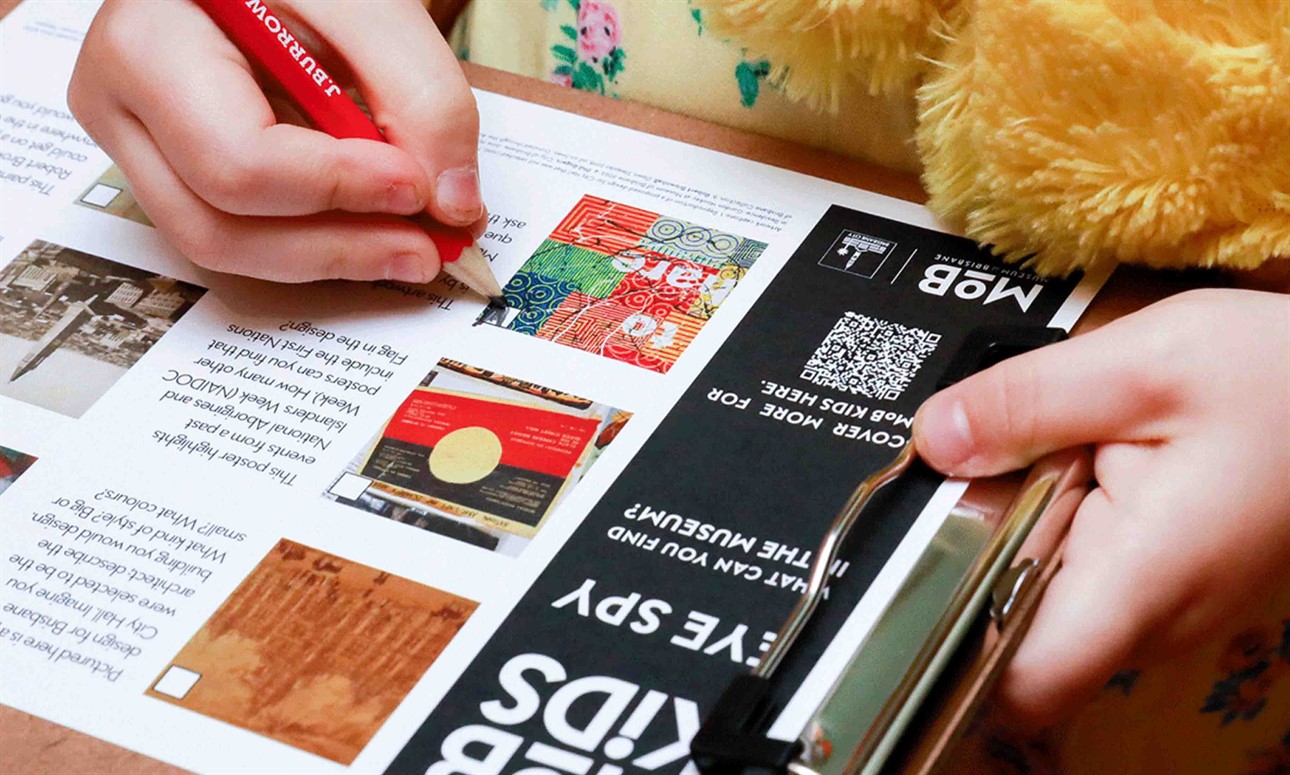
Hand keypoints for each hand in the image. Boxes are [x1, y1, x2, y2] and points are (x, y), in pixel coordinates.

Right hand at [68, 0, 481, 282]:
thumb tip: (452, 206)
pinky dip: (317, 242)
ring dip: (333, 259)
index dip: (335, 189)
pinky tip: (374, 227)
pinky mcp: (177, 175)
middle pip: (216, 224)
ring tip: (412, 246)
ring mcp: (141, 148)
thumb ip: (424, 96)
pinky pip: (242, 237)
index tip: (415, 189)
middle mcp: (123, 103)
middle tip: (428, 245)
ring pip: (225, 248)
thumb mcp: (371, 6)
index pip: (235, 157)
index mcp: (149, 42)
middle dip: (337, 246)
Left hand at [913, 288, 1289, 727]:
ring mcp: (1165, 610)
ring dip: (1026, 534)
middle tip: (1003, 466)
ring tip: (1063, 455)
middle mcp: (1155, 618)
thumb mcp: (1144, 361)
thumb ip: (1025, 401)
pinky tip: (1090, 466)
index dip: (953, 644)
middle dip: (984, 551)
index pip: (1022, 680)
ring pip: (1046, 602)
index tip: (917, 574)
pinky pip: (1083, 577)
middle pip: (1016, 631)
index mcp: (1144, 577)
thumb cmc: (1281, 379)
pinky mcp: (1167, 587)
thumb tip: (933, 439)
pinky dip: (1064, 525)